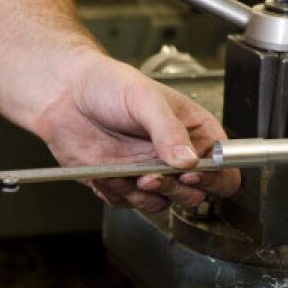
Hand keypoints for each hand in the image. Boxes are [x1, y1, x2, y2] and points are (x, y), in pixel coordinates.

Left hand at [33, 54, 240, 212]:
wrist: (65, 94)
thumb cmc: (108, 83)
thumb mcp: (144, 98)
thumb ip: (168, 129)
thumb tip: (188, 159)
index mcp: (194, 129)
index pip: (222, 165)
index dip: (214, 176)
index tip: (192, 173)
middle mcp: (176, 154)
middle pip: (196, 193)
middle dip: (173, 189)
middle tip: (153, 175)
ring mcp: (151, 171)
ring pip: (162, 204)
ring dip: (143, 194)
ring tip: (126, 172)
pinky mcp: (125, 184)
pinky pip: (130, 204)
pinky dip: (117, 193)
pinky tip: (106, 172)